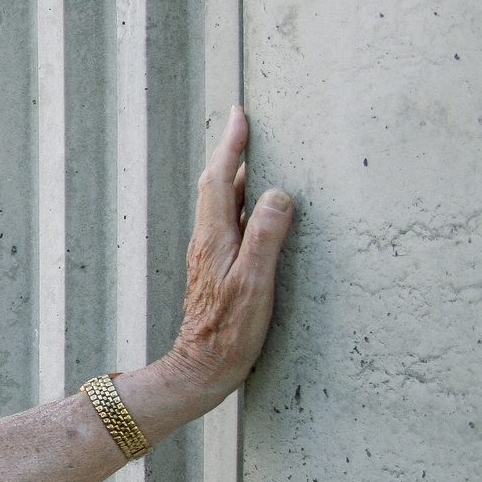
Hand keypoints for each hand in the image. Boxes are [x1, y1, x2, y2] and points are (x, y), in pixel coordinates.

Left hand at [160, 106, 294, 404]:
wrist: (203, 365)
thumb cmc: (230, 330)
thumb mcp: (255, 282)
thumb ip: (266, 236)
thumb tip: (278, 193)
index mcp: (215, 237)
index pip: (221, 179)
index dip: (231, 146)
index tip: (240, 115)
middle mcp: (207, 240)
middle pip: (217, 185)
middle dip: (231, 152)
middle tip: (245, 124)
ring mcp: (210, 253)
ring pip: (221, 202)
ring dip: (234, 175)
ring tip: (251, 154)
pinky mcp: (217, 267)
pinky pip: (228, 221)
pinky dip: (239, 201)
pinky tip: (252, 206)